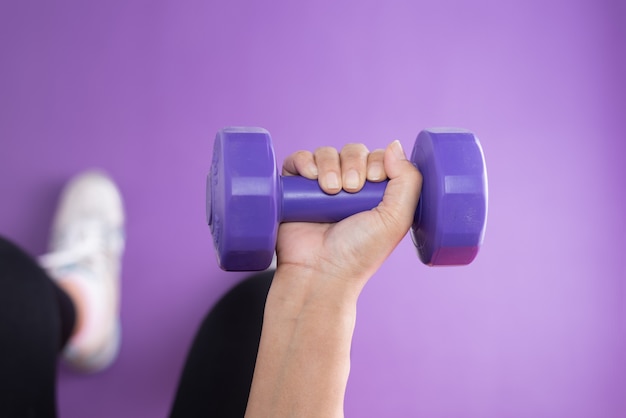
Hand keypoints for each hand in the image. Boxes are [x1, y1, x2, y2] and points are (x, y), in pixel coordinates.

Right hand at [245, 140, 421, 417]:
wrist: (320, 274)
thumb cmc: (359, 253)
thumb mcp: (396, 219)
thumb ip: (407, 181)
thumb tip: (395, 144)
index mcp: (375, 194)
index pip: (378, 157)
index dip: (377, 162)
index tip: (374, 181)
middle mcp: (347, 188)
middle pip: (352, 151)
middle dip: (353, 164)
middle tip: (351, 189)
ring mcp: (319, 187)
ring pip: (326, 153)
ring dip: (329, 164)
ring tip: (330, 190)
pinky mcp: (294, 189)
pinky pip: (298, 160)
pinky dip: (303, 161)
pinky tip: (310, 176)